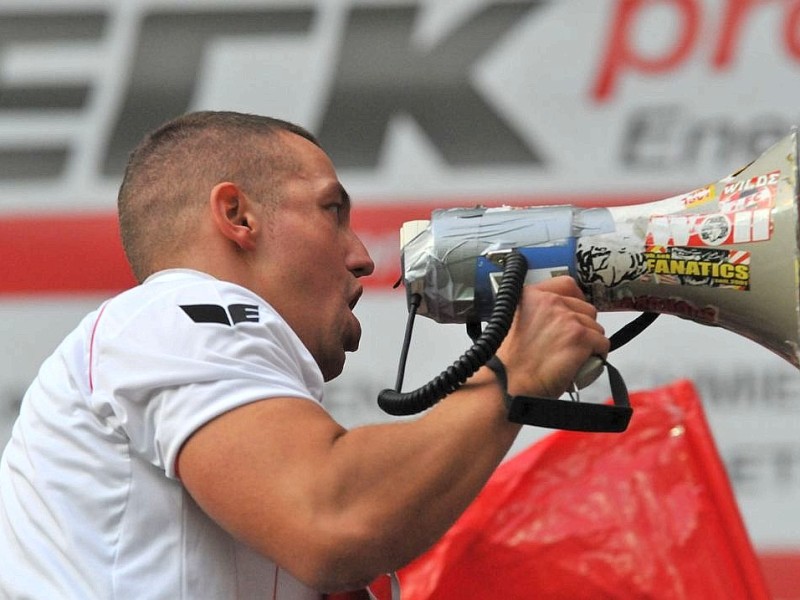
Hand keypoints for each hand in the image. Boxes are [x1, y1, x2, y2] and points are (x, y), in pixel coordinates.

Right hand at [494, 276, 608, 398]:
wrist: (507, 383)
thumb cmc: (507, 364)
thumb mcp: (511, 324)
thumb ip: (533, 314)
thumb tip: (551, 318)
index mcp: (531, 296)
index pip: (567, 285)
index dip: (575, 301)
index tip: (574, 313)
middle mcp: (550, 302)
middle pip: (585, 308)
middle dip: (583, 326)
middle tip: (570, 344)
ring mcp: (567, 318)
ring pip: (596, 327)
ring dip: (589, 342)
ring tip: (573, 357)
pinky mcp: (580, 337)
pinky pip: (602, 344)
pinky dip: (597, 356)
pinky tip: (582, 364)